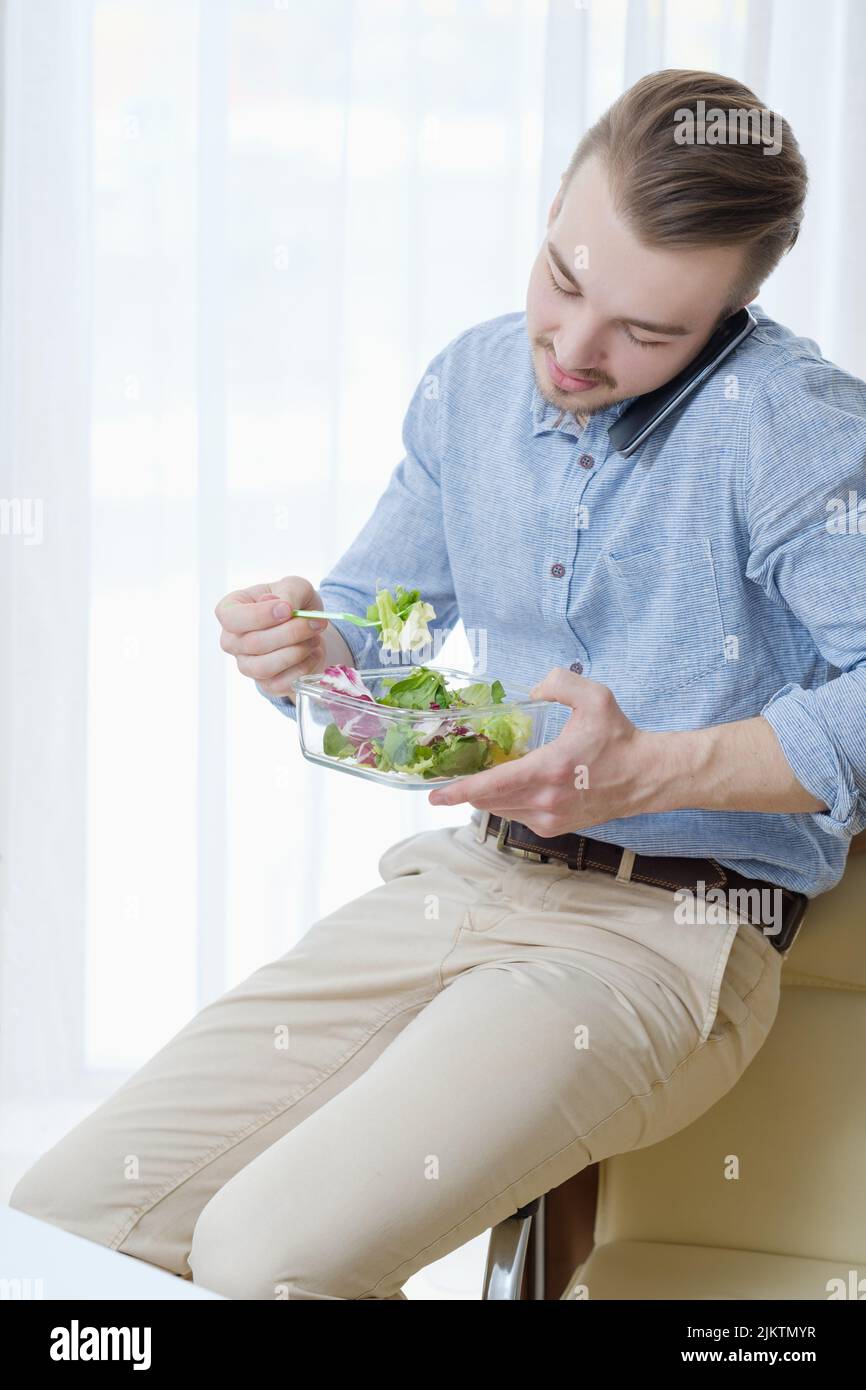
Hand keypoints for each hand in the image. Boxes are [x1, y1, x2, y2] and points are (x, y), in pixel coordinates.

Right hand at [215, 575, 330, 696]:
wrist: (309, 628)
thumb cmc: (294, 603)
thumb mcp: (295, 587)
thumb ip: (289, 592)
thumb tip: (282, 606)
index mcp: (230, 611)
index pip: (231, 618)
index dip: (260, 615)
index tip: (288, 609)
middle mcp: (232, 641)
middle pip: (253, 643)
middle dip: (290, 633)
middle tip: (314, 623)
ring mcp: (246, 665)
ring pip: (265, 667)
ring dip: (296, 652)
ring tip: (313, 638)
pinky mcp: (266, 684)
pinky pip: (280, 683)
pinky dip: (303, 668)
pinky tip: (313, 653)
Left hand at [427, 666, 653, 833]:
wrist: (646, 776)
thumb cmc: (620, 738)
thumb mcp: (594, 697)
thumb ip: (559, 682)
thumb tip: (533, 689)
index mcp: (550, 769)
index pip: (492, 785)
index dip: (459, 790)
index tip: (435, 794)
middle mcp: (546, 800)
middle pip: (490, 800)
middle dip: (469, 789)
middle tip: (456, 773)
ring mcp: (551, 818)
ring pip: (502, 810)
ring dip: (490, 796)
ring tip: (489, 776)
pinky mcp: (556, 828)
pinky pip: (519, 817)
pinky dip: (509, 803)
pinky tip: (516, 786)